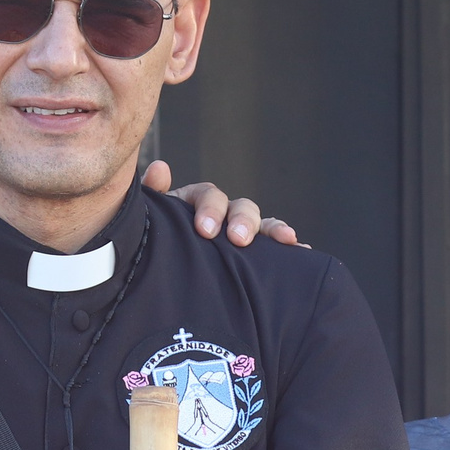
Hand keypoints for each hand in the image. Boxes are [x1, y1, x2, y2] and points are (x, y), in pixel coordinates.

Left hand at [140, 160, 300, 246]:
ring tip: (287, 239)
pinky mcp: (253, 257)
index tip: (206, 230)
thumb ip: (152, 197)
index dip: (210, 209)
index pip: (208, 195)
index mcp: (195, 204)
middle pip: (241, 207)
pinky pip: (274, 249)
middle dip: (243, 220)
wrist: (159, 281)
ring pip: (262, 224)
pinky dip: (288, 246)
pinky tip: (301, 249)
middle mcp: (223, 215)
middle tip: (238, 239)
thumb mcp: (147, 223)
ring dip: (273, 229)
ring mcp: (239, 234)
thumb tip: (161, 168)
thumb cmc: (153, 246)